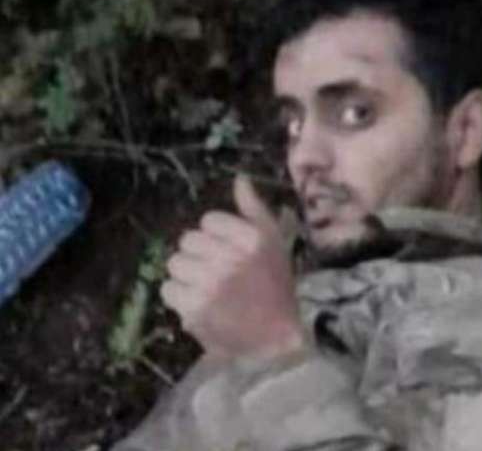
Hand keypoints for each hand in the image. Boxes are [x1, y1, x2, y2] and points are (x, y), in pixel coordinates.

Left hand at [162, 176, 301, 358]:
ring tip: (206, 287)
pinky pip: (168, 289)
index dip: (216, 236)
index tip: (230, 252)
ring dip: (188, 274)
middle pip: (187, 240)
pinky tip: (198, 302)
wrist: (279, 336)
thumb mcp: (274, 241)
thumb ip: (254, 209)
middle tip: (217, 271)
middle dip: (199, 254)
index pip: (209, 221)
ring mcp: (210, 285)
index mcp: (251, 238)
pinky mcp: (195, 309)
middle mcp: (229, 258)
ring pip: (175, 263)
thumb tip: (239, 178)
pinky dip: (180, 296)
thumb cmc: (278, 286)